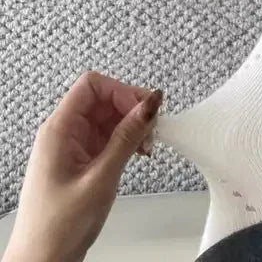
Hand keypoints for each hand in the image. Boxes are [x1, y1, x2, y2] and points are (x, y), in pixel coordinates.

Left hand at [2, 72, 162, 261]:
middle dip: (132, 108)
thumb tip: (150, 103)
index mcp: (59, 130)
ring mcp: (73, 145)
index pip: (92, 85)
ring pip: (110, 115)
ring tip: (148, 146)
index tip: (143, 110)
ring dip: (133, 125)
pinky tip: (139, 153)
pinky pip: (110, 134)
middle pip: (104, 97)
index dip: (121, 91)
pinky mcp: (83, 158)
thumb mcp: (101, 178)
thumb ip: (127, 137)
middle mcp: (64, 132)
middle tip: (152, 130)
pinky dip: (129, 139)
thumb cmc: (58, 228)